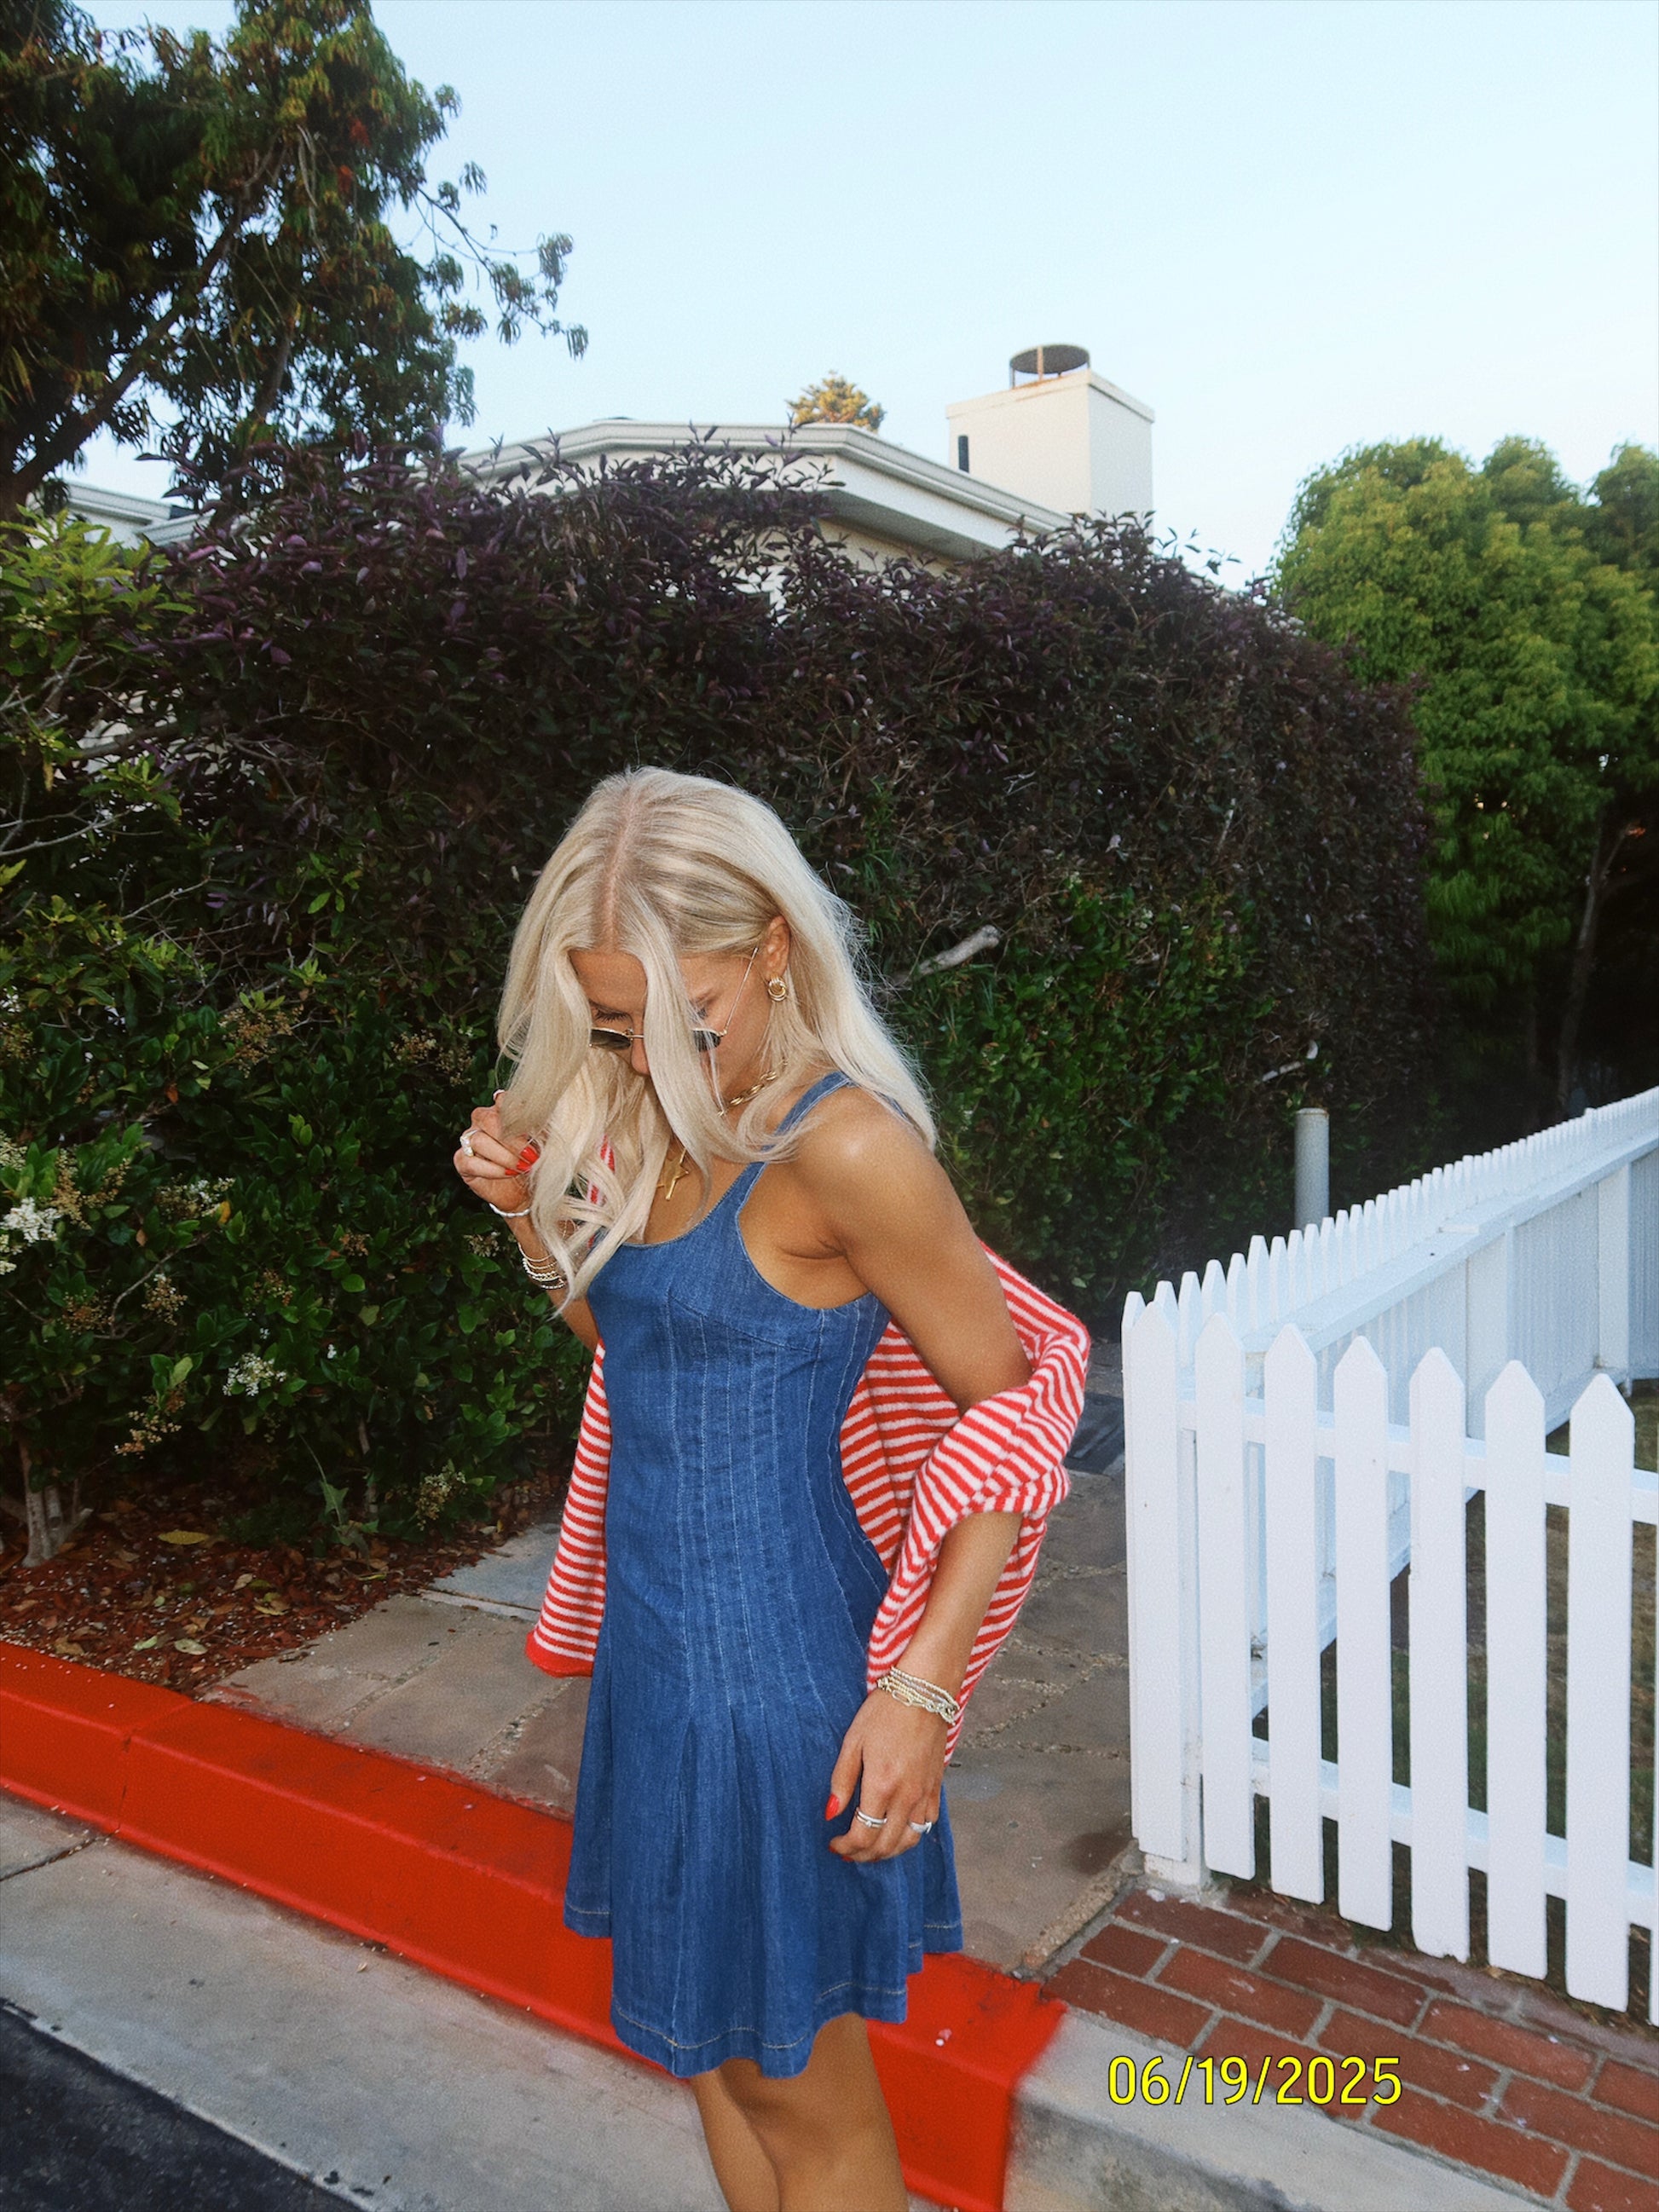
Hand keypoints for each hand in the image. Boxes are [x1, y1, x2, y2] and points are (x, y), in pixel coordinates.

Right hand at [452, 1093, 535, 1213]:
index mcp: (503, 1110)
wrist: (528, 1191)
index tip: (534, 1130)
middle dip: (512, 1140)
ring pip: (478, 1140)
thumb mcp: (545, 1143)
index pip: (503, 1100)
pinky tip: (508, 1174)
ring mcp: (470, 1140)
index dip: (517, 1113)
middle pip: (488, 1118)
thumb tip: (544, 1117)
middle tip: (532, 1156)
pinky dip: (492, 1169)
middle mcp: (483, 1121)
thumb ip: (543, 1127)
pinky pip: (469, 1161)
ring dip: (504, 1156)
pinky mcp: (462, 1161)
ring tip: (523, 1167)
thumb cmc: (536, 1163)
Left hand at [826, 1690, 945, 1861]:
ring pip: (909, 1841)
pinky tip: (897, 1830)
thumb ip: (842, 1780)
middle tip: (848, 1852)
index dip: (846, 1846)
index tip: (834, 1843)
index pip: (863, 1835)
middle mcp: (907, 1796)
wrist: (925, 1692)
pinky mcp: (937, 1787)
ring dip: (888, 1852)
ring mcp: (925, 1794)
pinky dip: (910, 1836)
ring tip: (871, 1849)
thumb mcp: (853, 1741)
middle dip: (863, 1855)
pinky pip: (926, 1824)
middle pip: (885, 1845)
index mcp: (882, 1785)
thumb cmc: (885, 1711)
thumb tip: (830, 1812)